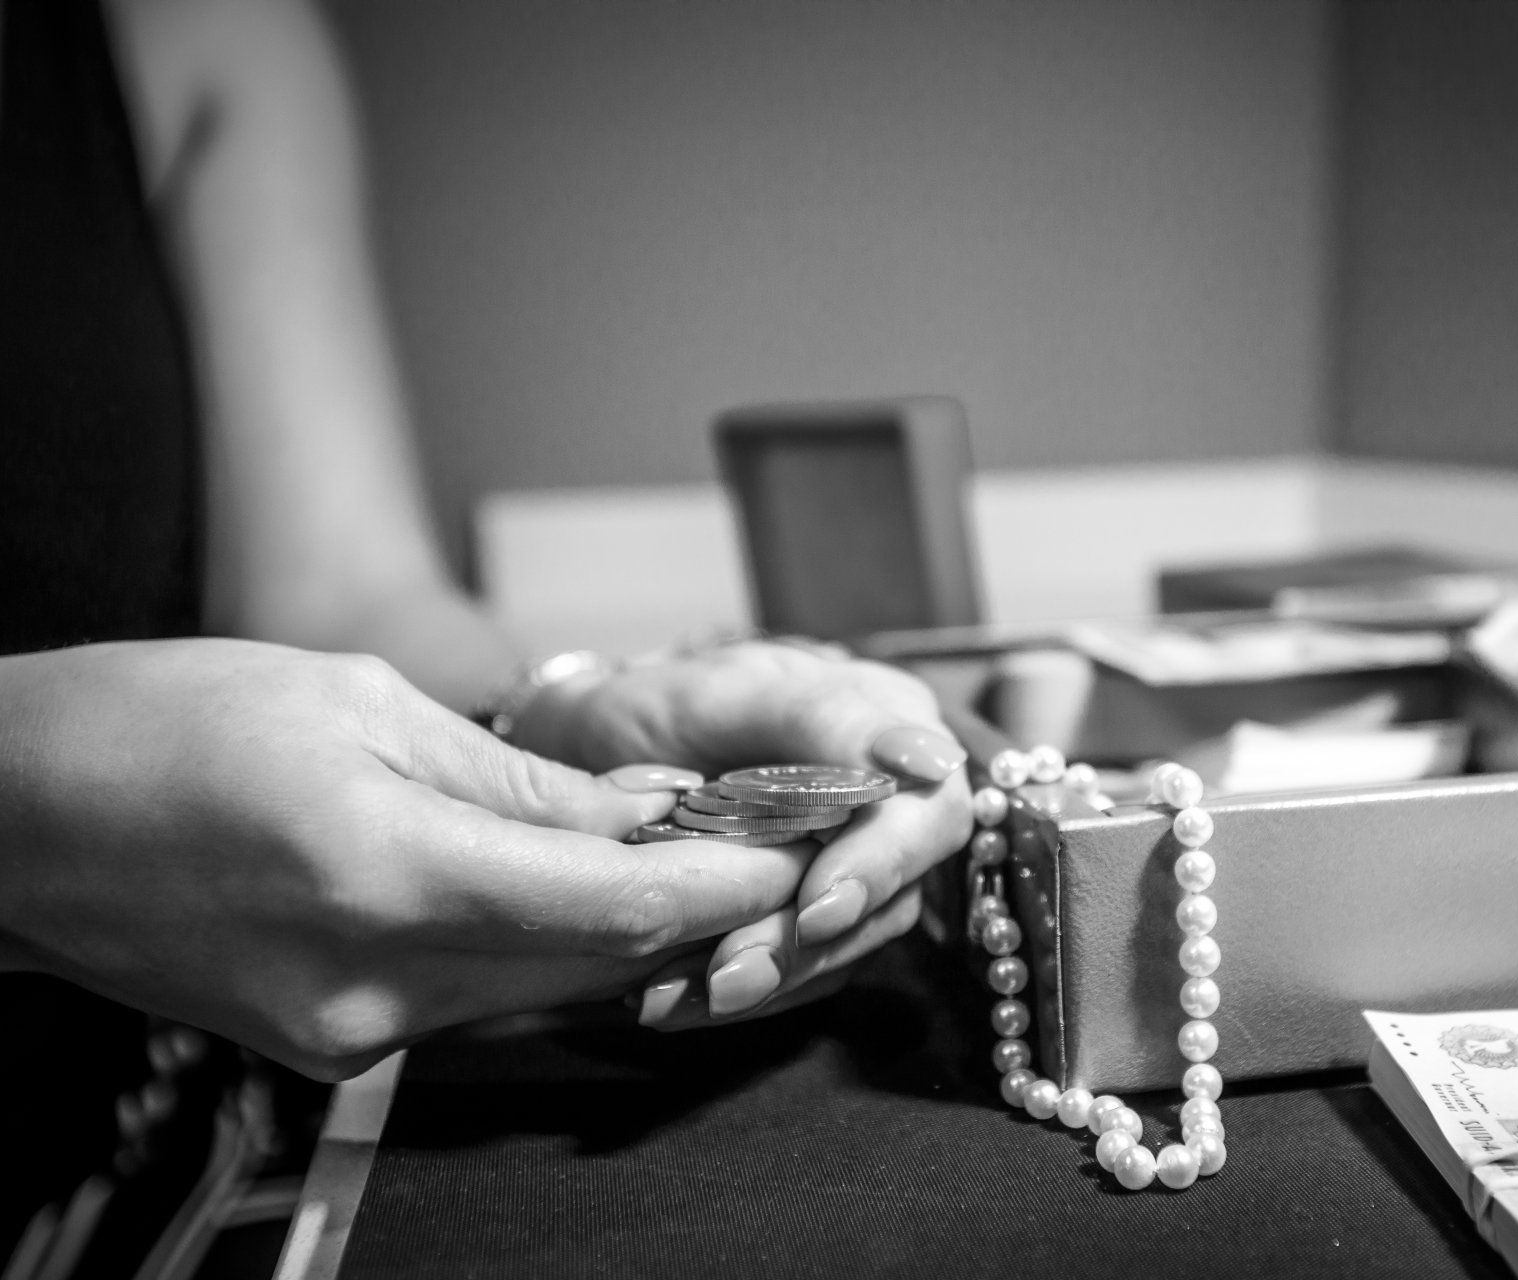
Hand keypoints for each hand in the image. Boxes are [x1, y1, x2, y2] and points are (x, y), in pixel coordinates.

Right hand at [0, 639, 820, 1078]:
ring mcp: (348, 1032)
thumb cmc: (158, 727)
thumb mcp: (360, 705)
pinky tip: (570, 894)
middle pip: (595, 963)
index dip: (728, 882)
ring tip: (691, 858)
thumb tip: (645, 811)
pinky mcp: (328, 1044)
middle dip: (698, 909)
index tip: (802, 849)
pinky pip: (476, 1000)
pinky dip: (540, 950)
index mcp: (386, 874)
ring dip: (625, 931)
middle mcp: (374, 984)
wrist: (8, 816)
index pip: (615, 906)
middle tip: (773, 846)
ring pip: (543, 989)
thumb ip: (521, 783)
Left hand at [509, 641, 974, 1024]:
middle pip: (897, 894)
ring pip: (850, 947)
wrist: (583, 748)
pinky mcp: (813, 922)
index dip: (881, 866)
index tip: (814, 911)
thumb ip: (822, 715)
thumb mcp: (722, 690)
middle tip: (728, 979)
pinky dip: (740, 995)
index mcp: (887, 726)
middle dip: (811, 945)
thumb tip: (930, 759)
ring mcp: (853, 867)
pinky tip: (672, 999)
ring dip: (768, 981)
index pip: (927, 810)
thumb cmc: (652, 704)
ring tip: (673, 996)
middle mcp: (887, 800)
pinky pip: (803, 975)